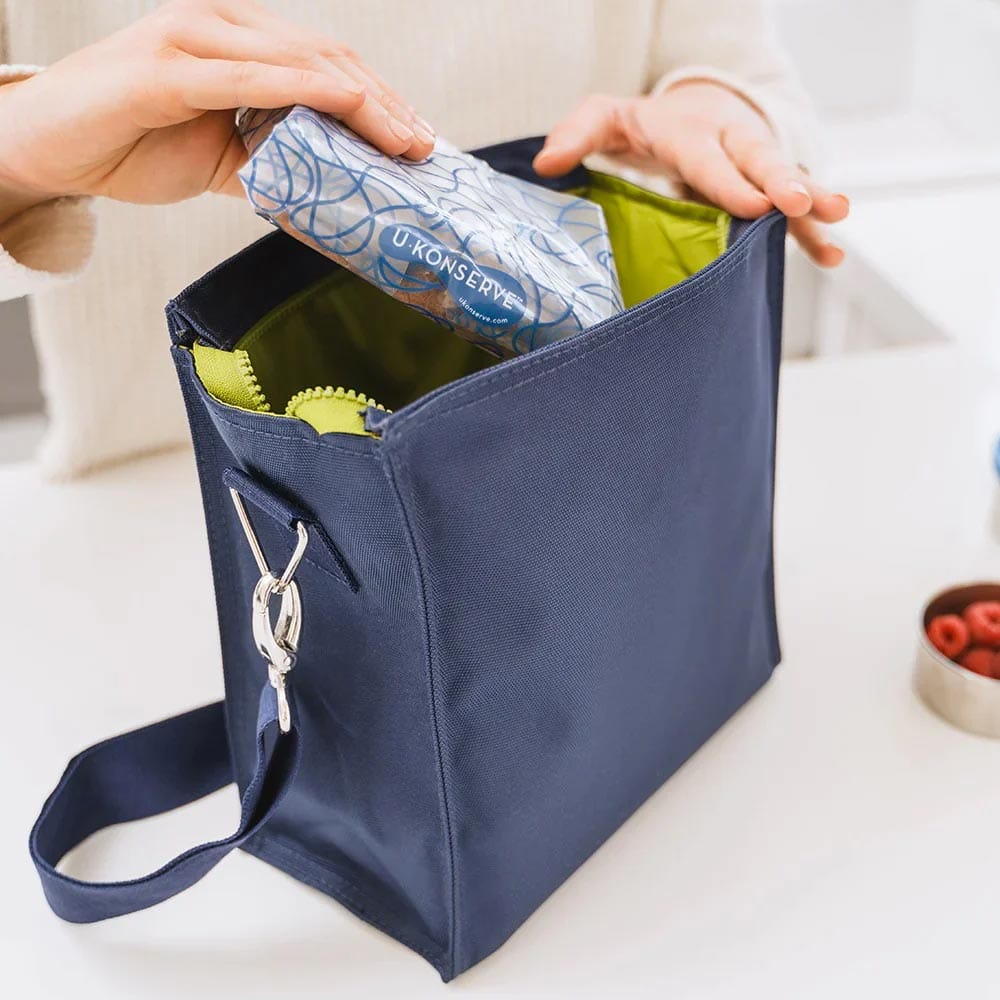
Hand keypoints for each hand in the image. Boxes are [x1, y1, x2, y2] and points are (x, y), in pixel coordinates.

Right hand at [0, 0, 434, 220]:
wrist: (51, 149)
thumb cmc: (131, 144)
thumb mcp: (221, 160)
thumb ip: (269, 166)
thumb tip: (318, 200)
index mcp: (238, 46)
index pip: (325, 64)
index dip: (379, 99)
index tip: (416, 139)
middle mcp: (222, 30)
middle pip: (326, 58)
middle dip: (385, 104)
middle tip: (424, 147)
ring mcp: (193, 42)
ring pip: (299, 62)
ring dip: (361, 101)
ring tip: (400, 141)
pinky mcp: (166, 70)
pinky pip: (248, 78)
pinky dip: (302, 94)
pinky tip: (344, 113)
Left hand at [534, 81, 848, 267]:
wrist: (690, 109)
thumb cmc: (644, 123)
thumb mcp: (606, 117)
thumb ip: (578, 134)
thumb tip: (547, 163)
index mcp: (690, 131)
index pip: (708, 160)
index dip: (729, 182)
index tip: (753, 204)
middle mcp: (731, 143)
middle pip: (760, 161)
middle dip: (784, 182)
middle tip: (803, 202)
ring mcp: (754, 165)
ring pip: (786, 181)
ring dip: (811, 202)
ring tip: (837, 220)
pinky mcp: (766, 189)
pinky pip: (791, 211)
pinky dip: (809, 233)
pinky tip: (832, 254)